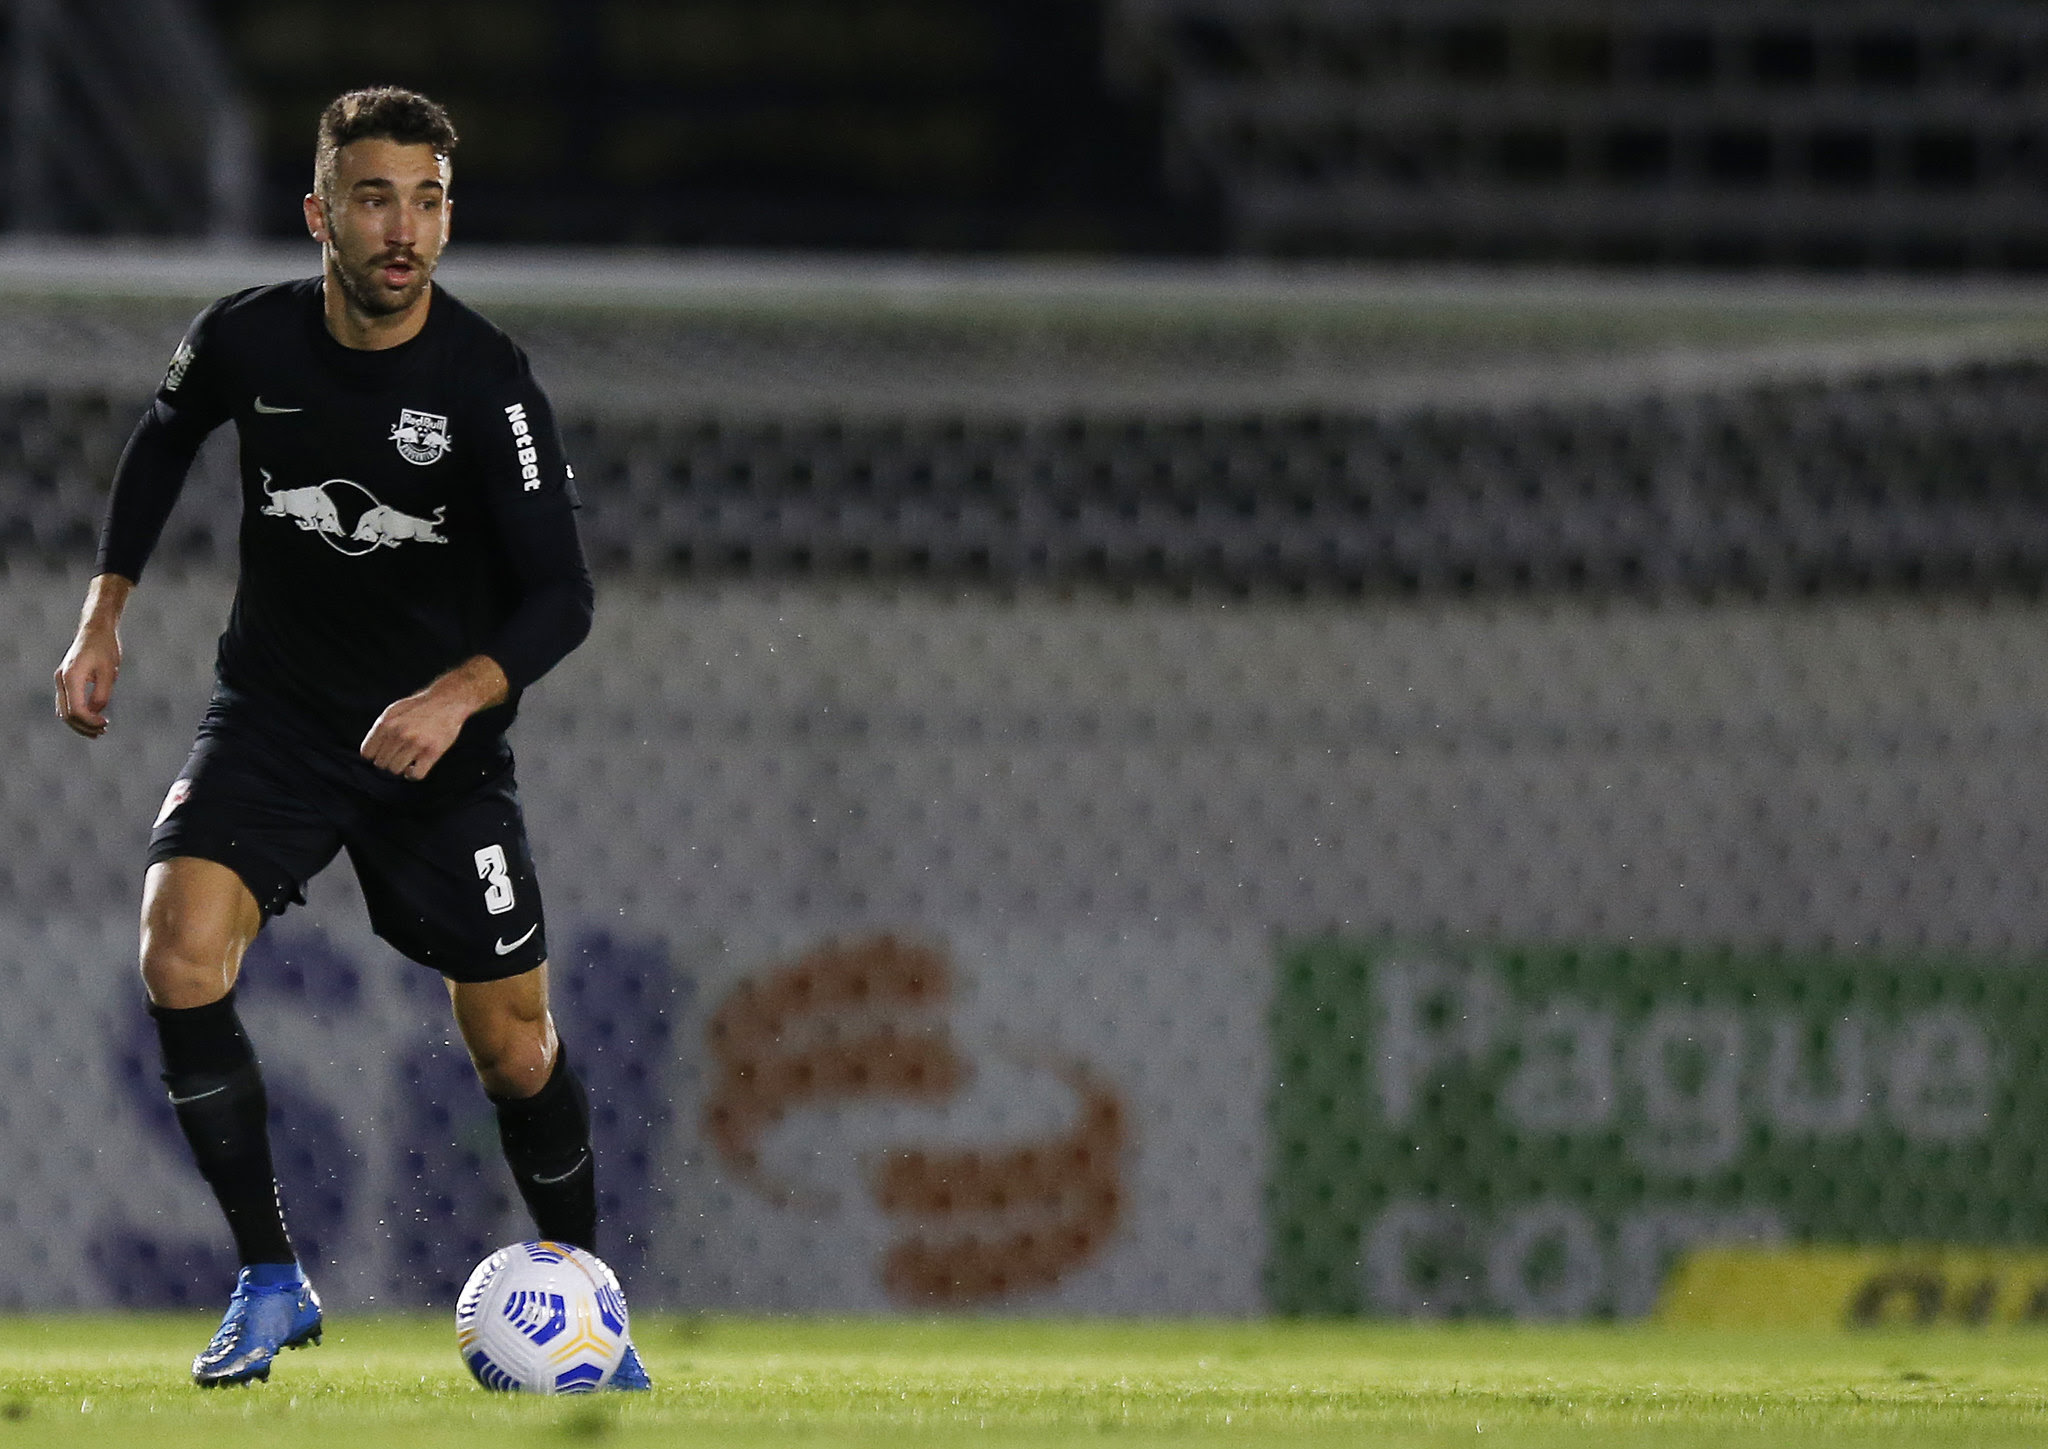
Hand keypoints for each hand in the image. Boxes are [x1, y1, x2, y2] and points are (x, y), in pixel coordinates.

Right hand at [55, 575, 131, 738]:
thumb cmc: (105, 648)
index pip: (76, 710)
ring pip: (64, 711)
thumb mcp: (108, 671)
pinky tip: (91, 720)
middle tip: (103, 732)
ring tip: (98, 731)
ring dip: (79, 723)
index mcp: (71, 677)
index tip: (106, 724)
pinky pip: (66, 704)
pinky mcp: (66, 680)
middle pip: (67, 714)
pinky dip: (77, 714)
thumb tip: (96, 712)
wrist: (96, 630)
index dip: (90, 721)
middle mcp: (61, 680)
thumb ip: (102, 693)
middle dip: (84, 726)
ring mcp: (61, 680)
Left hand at [360, 655, 508, 779]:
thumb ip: (380, 729)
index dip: (374, 755)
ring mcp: (416, 743)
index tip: (384, 752)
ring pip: (396, 770)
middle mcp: (399, 734)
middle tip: (400, 754)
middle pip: (381, 763)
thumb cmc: (419, 707)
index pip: (367, 753)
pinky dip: (413, 774)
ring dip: (401, 767)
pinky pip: (415, 775)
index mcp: (386, 723)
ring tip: (408, 759)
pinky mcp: (432, 752)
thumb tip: (368, 752)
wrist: (448, 701)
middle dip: (389, 760)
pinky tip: (415, 767)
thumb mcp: (394, 710)